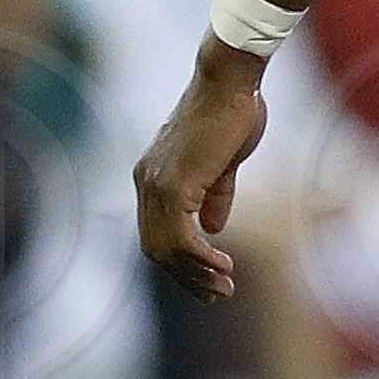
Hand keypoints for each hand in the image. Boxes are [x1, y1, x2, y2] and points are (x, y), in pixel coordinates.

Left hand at [134, 44, 269, 299]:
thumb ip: (215, 194)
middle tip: (218, 294)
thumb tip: (214, 227)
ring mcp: (156, 185)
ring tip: (225, 287)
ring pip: (166, 248)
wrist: (231, 83)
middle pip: (156, 248)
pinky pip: (181, 238)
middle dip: (187, 277)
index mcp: (154, 176)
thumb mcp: (223, 162)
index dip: (182, 261)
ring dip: (196, 274)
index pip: (157, 232)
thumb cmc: (232, 113)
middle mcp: (146, 182)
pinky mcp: (174, 186)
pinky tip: (223, 266)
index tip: (211, 278)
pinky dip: (201, 258)